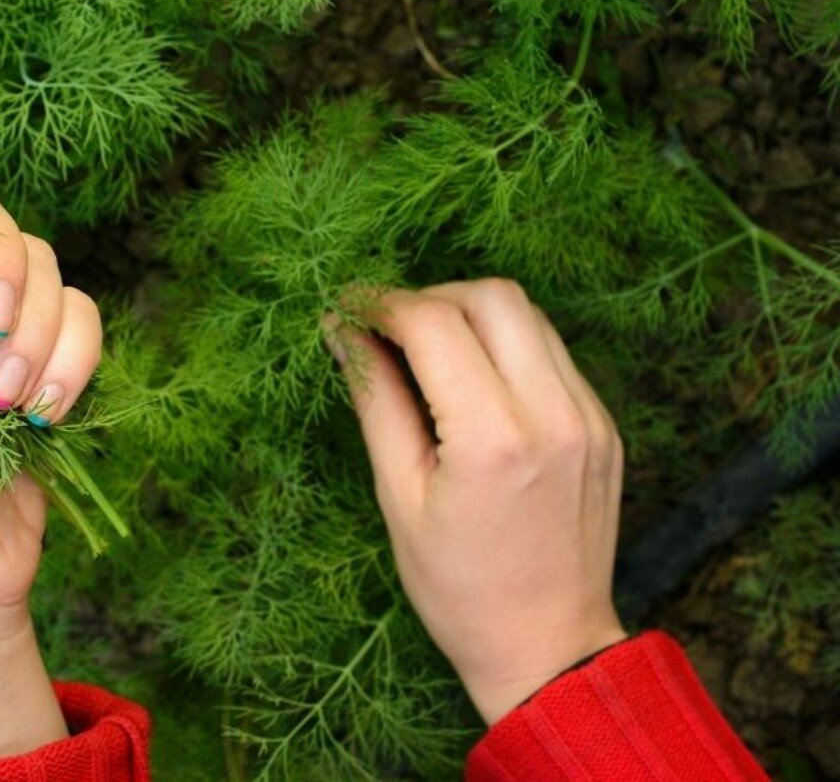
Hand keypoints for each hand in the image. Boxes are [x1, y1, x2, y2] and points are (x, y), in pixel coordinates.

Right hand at [331, 279, 625, 724]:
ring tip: (425, 352)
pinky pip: (552, 354)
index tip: (345, 312)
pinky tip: (471, 383)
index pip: (434, 323)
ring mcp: (588, 418)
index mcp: (494, 440)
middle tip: (386, 329)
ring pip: (528, 316)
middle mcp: (553, 415)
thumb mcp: (399, 496)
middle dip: (429, 298)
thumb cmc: (458, 588)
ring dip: (469, 315)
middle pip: (491, 297)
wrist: (549, 646)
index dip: (380, 305)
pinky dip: (504, 348)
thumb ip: (375, 401)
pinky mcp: (603, 426)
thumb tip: (340, 332)